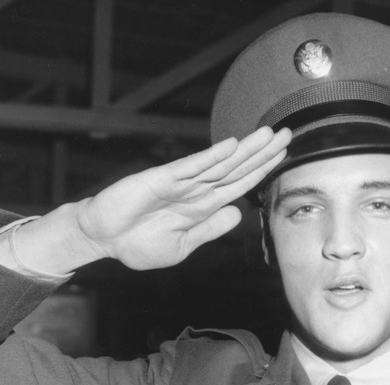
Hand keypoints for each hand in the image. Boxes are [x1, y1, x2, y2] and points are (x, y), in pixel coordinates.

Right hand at [74, 127, 290, 269]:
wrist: (102, 239)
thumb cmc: (138, 243)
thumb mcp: (182, 246)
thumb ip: (210, 229)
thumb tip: (240, 213)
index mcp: (202, 206)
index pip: (239, 184)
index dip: (262, 170)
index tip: (283, 156)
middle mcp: (196, 190)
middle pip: (236, 168)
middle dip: (262, 152)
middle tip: (287, 133)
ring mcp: (180, 182)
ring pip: (220, 163)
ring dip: (245, 149)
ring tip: (269, 134)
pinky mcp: (161, 179)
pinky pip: (191, 167)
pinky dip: (211, 157)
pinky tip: (231, 146)